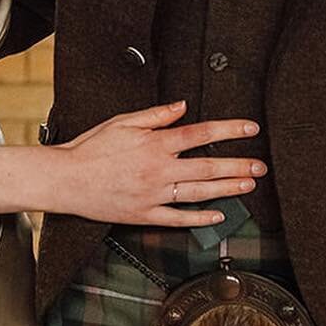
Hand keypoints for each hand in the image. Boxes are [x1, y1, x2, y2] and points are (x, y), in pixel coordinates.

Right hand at [54, 101, 264, 226]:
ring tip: (248, 185)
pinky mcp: (144, 214)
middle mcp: (158, 170)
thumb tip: (182, 106)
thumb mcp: (122, 122)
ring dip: (227, 189)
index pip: (200, 134)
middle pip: (207, 167)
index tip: (250, 129)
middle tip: (260, 165)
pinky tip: (218, 216)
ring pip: (199, 193)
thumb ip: (155, 115)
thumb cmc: (90, 149)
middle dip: (238, 165)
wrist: (66, 180)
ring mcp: (153, 195)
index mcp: (155, 144)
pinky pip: (178, 218)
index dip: (229, 130)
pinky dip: (200, 219)